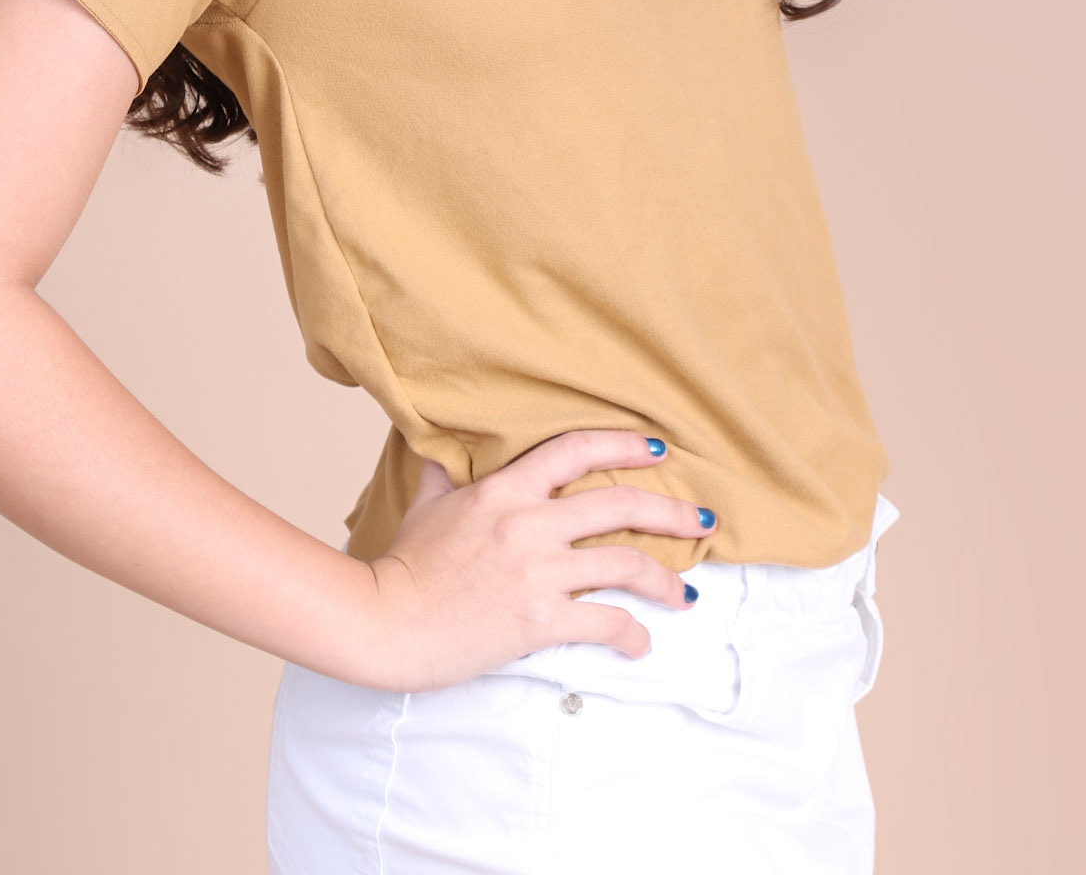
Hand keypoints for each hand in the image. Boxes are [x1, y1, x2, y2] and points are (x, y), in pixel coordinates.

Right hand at [350, 429, 716, 692]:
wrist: (384, 620)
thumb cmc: (403, 563)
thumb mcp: (426, 502)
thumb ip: (446, 471)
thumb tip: (444, 447)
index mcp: (505, 489)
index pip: (575, 450)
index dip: (624, 444)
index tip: (658, 450)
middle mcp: (528, 522)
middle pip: (618, 504)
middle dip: (669, 511)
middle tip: (700, 520)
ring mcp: (536, 571)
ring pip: (624, 564)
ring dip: (664, 578)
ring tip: (684, 593)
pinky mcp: (538, 620)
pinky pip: (604, 623)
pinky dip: (631, 634)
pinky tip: (640, 642)